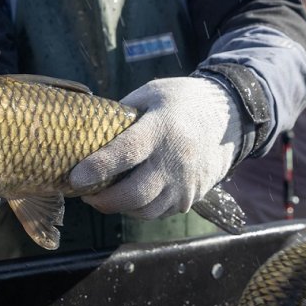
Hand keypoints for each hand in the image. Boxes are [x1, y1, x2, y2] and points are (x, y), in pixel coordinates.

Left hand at [69, 76, 242, 219]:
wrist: (230, 117)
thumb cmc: (183, 101)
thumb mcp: (151, 94)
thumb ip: (122, 114)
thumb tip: (88, 133)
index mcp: (162, 128)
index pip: (127, 153)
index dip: (98, 167)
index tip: (75, 177)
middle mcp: (176, 160)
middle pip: (134, 194)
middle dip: (103, 200)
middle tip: (84, 192)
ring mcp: (186, 183)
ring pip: (145, 210)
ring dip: (119, 207)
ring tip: (102, 195)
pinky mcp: (192, 197)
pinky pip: (159, 212)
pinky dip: (139, 208)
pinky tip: (129, 195)